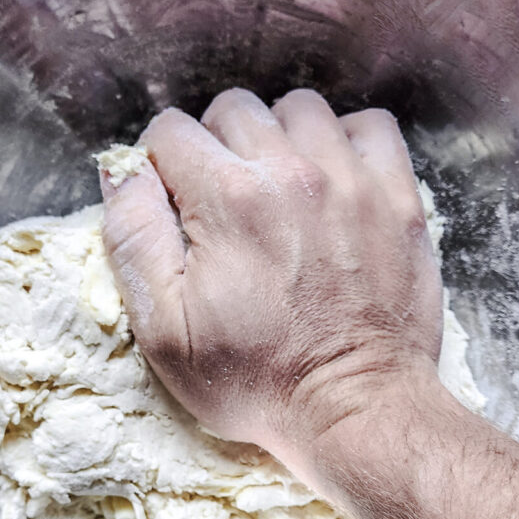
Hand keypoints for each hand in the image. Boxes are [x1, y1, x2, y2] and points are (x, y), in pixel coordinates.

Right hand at [100, 88, 442, 487]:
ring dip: (279, 138)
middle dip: (216, 147)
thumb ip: (133, 239)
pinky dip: (346, 142)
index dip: (161, 165)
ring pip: (299, 109)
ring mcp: (351, 179)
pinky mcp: (397, 196)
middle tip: (223, 205)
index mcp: (226, 199)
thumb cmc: (255, 380)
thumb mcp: (164, 330)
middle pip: (233, 110)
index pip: (171, 131)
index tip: (175, 205)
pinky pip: (368, 126)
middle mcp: (290, 173)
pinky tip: (333, 180)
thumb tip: (121, 171)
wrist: (355, 409)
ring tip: (278, 190)